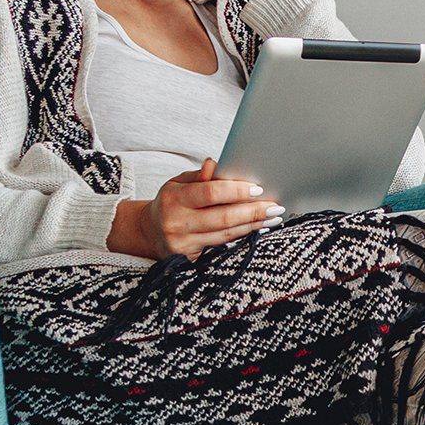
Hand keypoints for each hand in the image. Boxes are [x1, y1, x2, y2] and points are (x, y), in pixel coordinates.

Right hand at [108, 157, 285, 259]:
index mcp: (173, 198)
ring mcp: (183, 244)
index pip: (210, 193)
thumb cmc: (170, 203)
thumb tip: (218, 163)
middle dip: (253, 212)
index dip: (236, 191)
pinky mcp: (189, 260)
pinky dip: (242, 239)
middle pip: (223, 217)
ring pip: (226, 235)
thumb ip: (200, 176)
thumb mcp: (178, 183)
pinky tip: (257, 232)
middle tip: (275, 206)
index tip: (258, 189)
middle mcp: (176, 223)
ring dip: (253, 227)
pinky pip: (222, 249)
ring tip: (273, 218)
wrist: (149, 232)